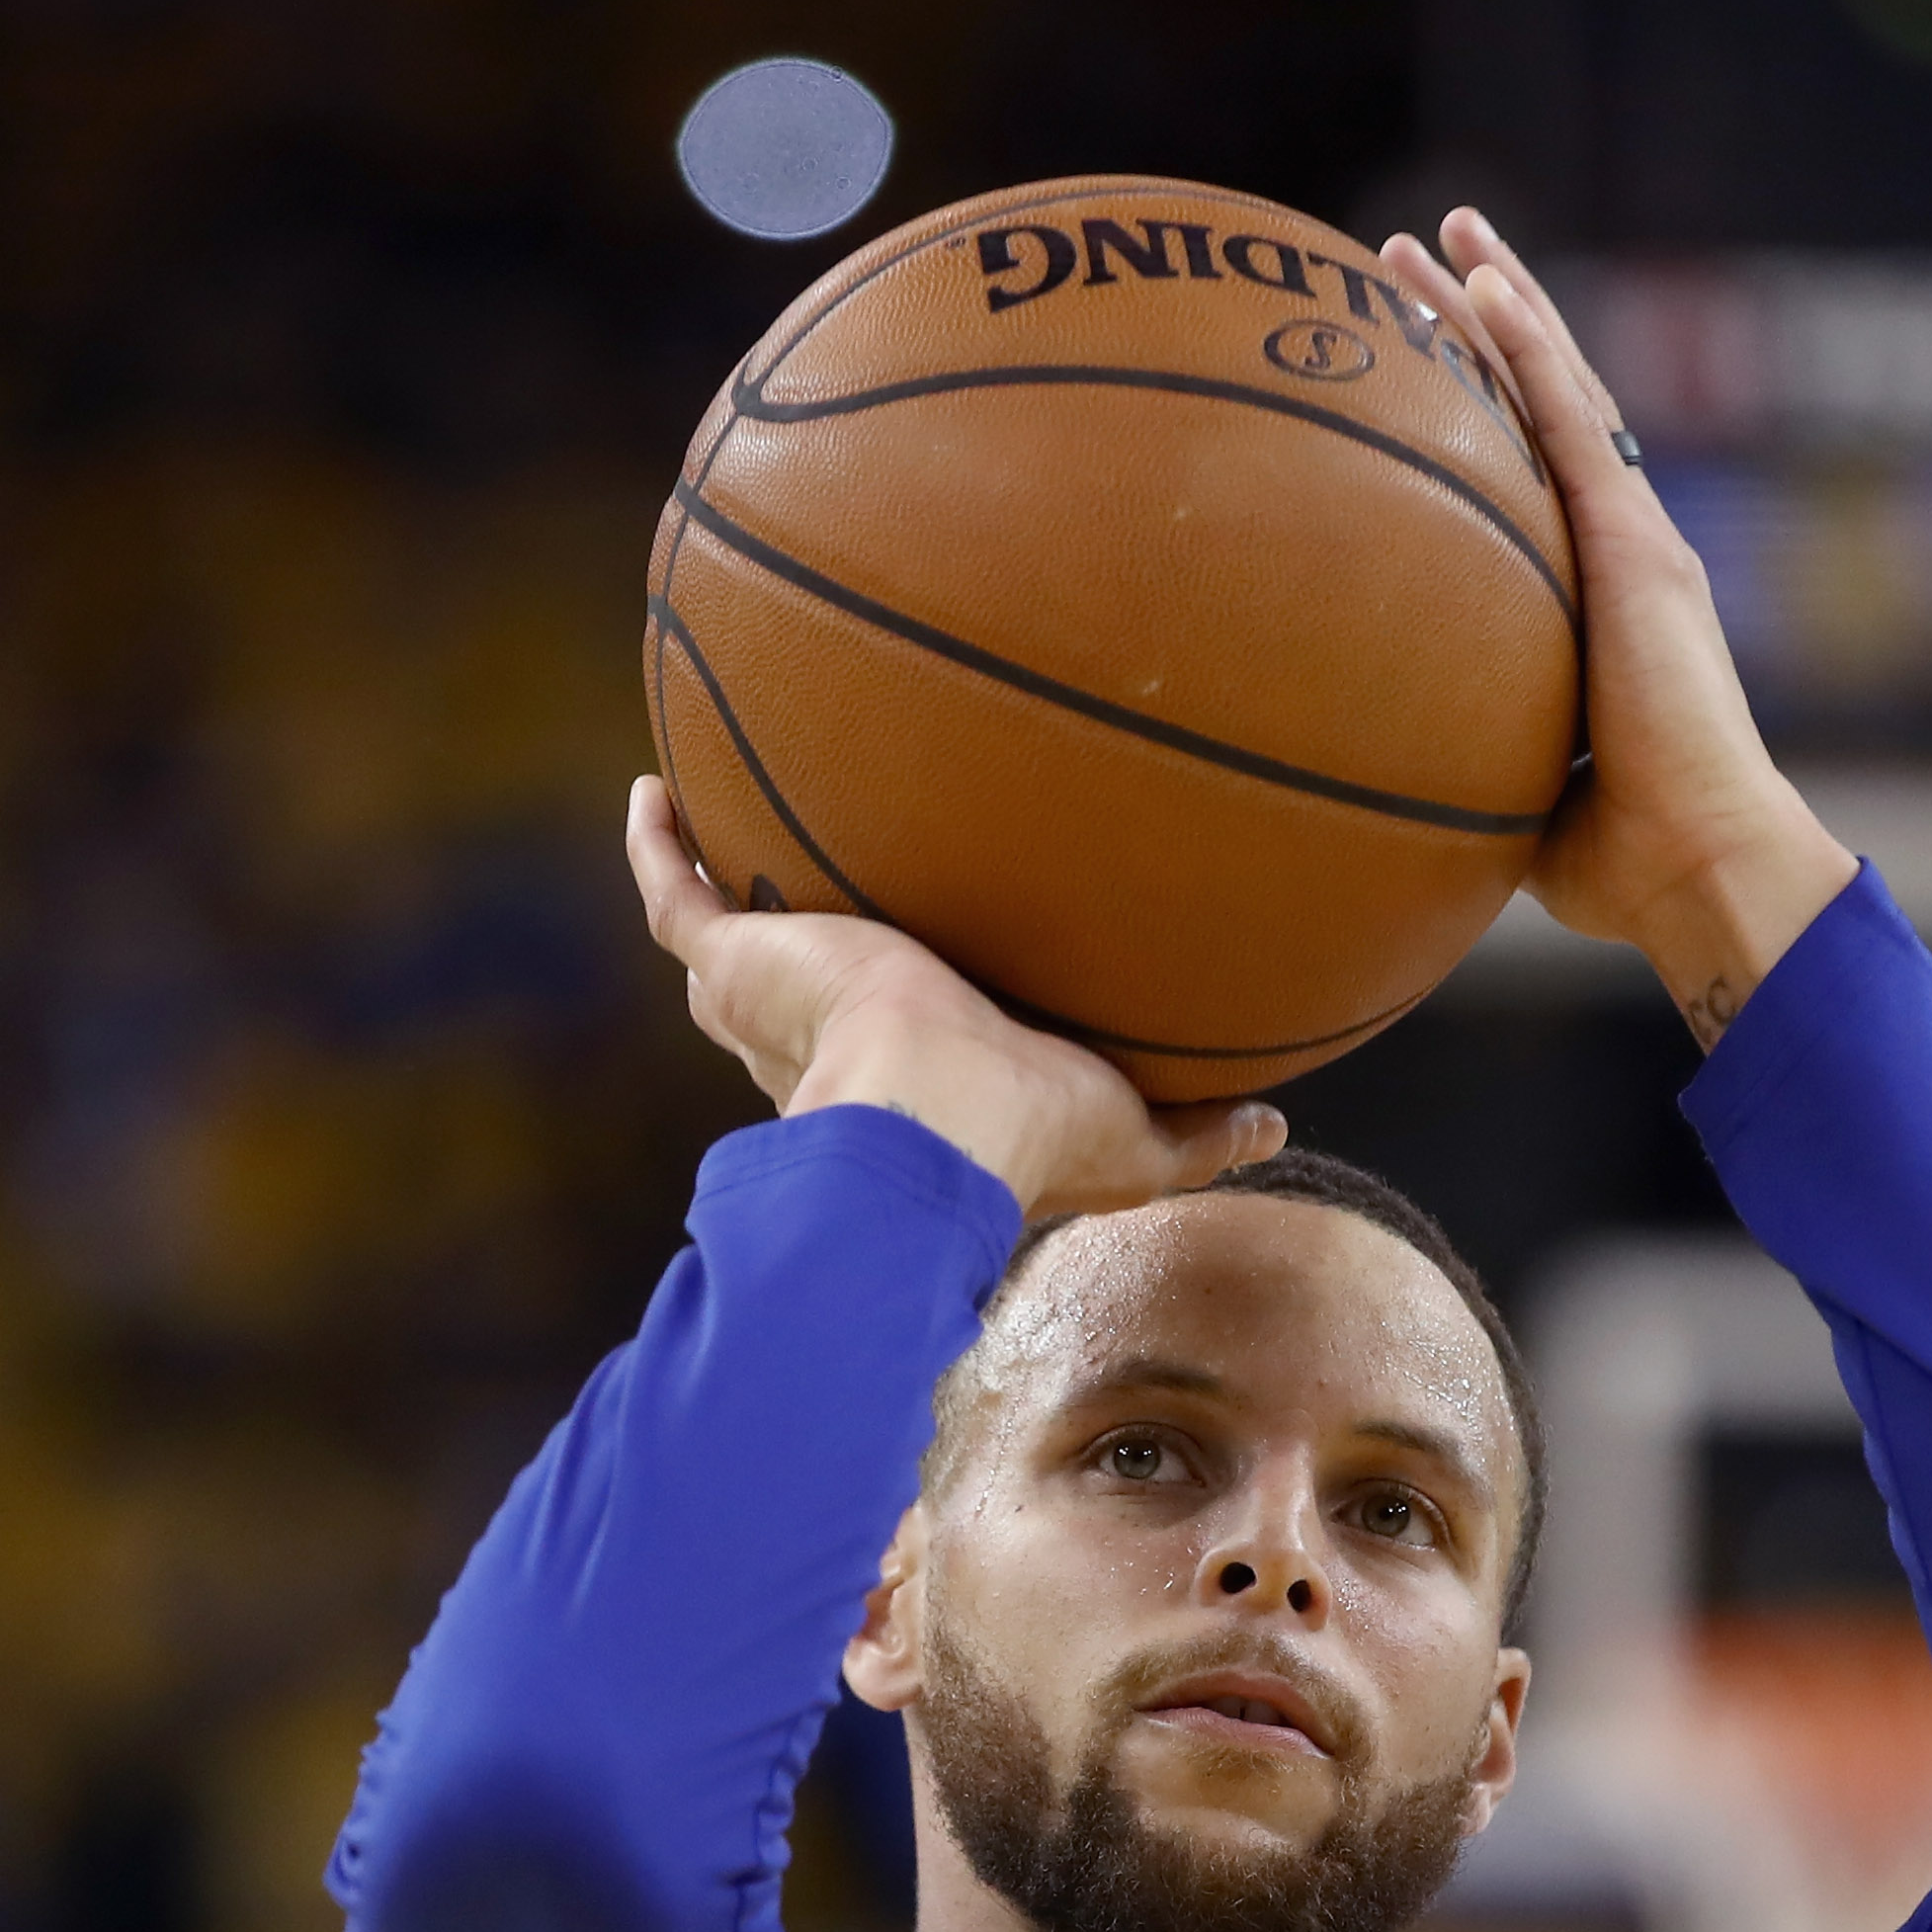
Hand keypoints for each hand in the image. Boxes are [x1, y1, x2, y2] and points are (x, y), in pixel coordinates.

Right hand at [625, 780, 1282, 1214]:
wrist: (928, 1122)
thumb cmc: (1023, 1143)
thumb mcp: (1135, 1140)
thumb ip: (1202, 1134)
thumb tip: (1278, 1123)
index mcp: (911, 1083)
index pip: (898, 1053)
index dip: (904, 1027)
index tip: (932, 991)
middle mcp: (826, 1047)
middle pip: (801, 999)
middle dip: (799, 959)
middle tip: (819, 896)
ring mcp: (770, 1001)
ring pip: (726, 943)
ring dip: (721, 892)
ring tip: (721, 826)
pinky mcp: (735, 960)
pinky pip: (676, 895)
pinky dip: (657, 846)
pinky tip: (653, 788)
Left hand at [1374, 209, 1857, 1045]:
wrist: (1696, 861)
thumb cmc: (1619, 861)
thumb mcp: (1514, 784)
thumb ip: (1465, 750)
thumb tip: (1382, 767)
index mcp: (1602, 596)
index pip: (1539, 473)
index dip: (1491, 401)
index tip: (1434, 346)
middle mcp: (1624, 546)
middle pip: (1548, 404)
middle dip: (1488, 321)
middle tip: (1426, 253)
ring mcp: (1634, 535)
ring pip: (1558, 387)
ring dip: (1499, 303)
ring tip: (1444, 234)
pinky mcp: (1636, 545)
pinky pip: (1573, 421)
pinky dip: (1528, 344)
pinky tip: (1486, 282)